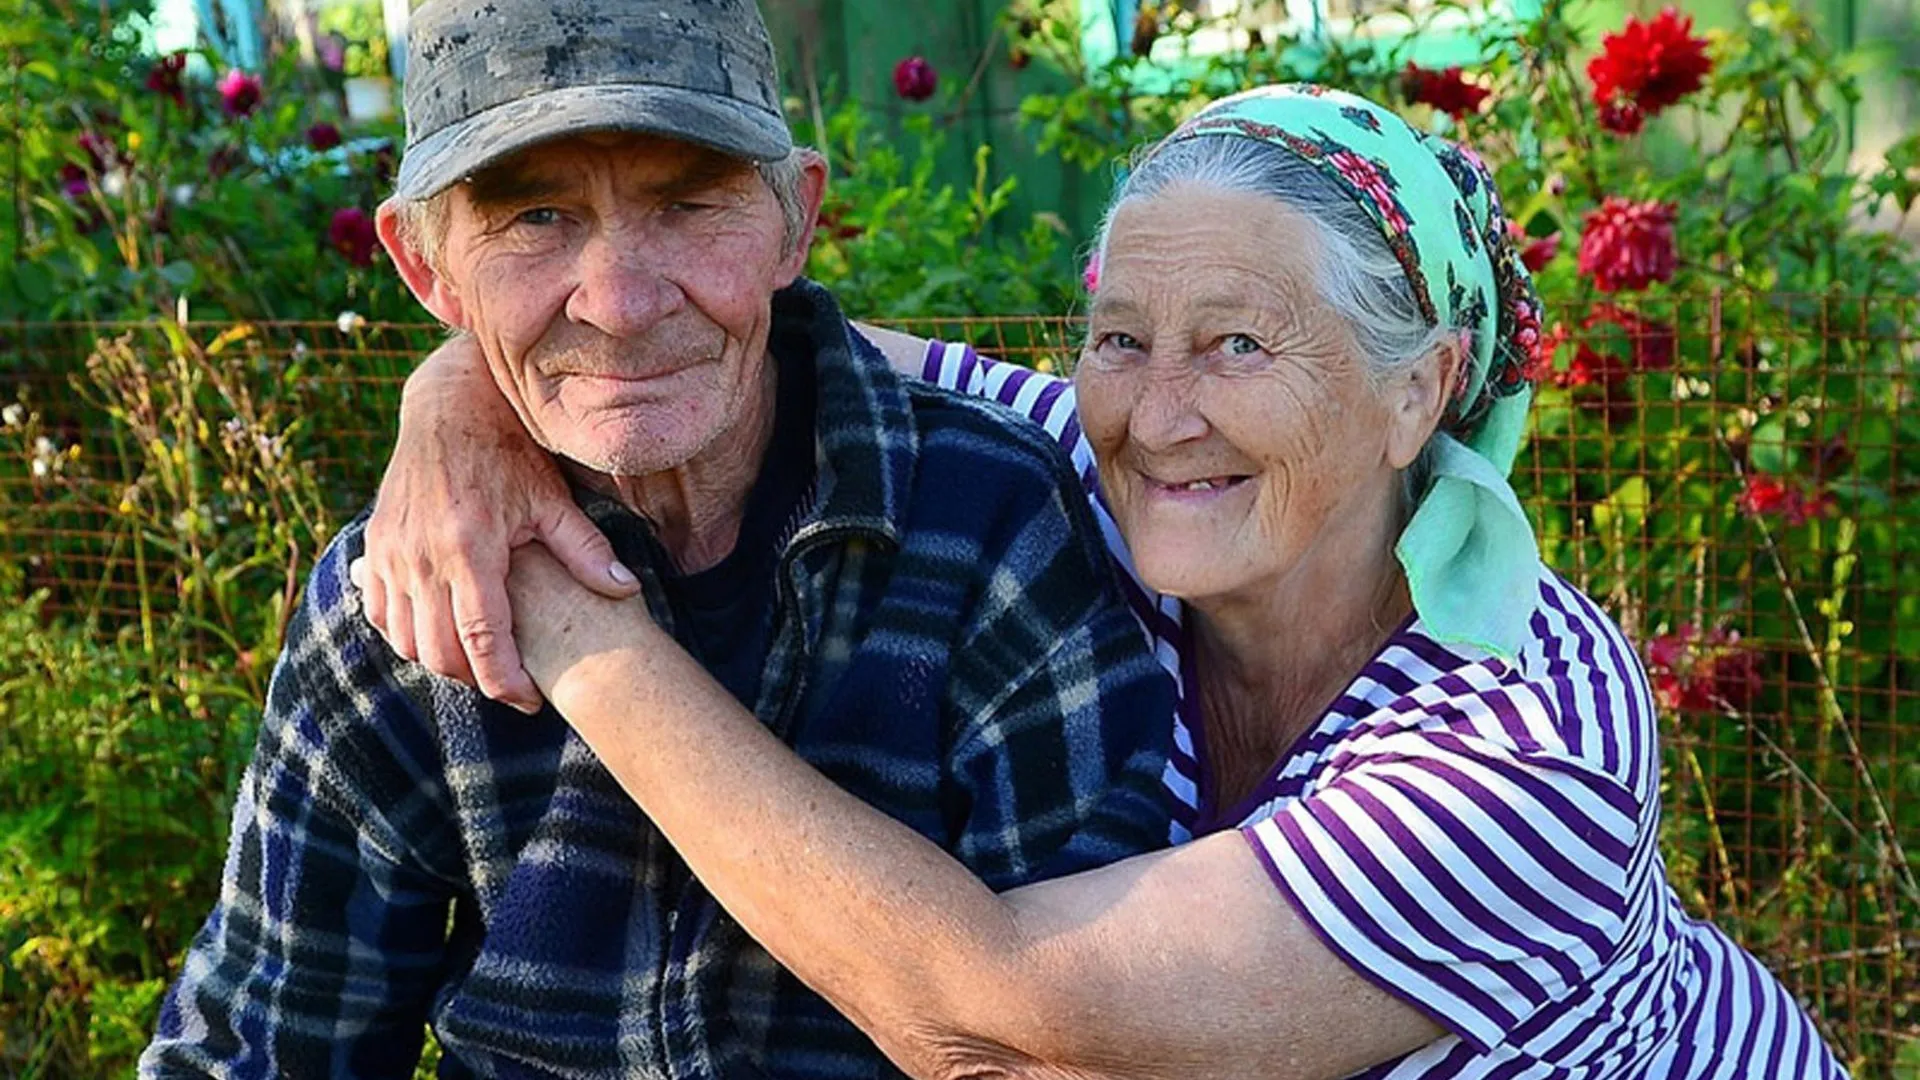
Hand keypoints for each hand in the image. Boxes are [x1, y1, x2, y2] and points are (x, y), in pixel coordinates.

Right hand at [353, 334, 639, 712]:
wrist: (449, 407)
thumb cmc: (508, 452)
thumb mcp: (552, 499)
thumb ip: (585, 550)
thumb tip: (626, 589)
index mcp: (470, 547)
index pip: (483, 641)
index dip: (506, 682)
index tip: (530, 701)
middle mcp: (422, 556)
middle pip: (440, 652)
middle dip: (476, 679)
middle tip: (510, 684)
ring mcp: (391, 553)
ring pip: (406, 640)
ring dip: (441, 661)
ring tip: (480, 662)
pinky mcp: (375, 548)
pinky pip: (381, 613)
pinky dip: (407, 635)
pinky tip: (440, 634)